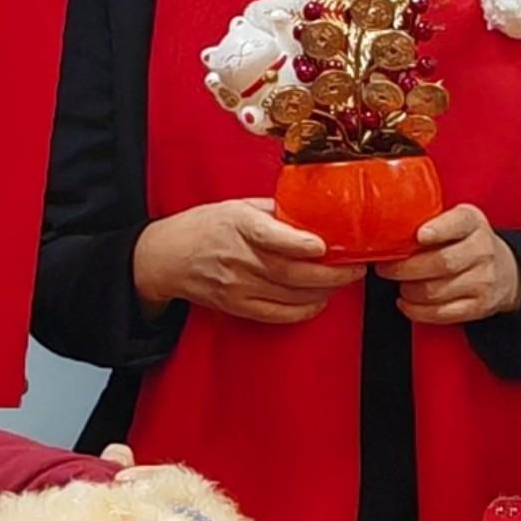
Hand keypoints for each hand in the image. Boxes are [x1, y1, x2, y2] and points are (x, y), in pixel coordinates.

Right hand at [136, 198, 351, 325]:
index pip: (269, 236)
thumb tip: (312, 211)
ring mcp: (236, 286)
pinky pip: (277, 314)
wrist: (165, 258)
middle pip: (290, 272)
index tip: (322, 245)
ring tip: (344, 282)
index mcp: (237, 224)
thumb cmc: (202, 227)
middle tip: (356, 268)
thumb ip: (272, 211)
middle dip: (330, 274)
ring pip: (289, 295)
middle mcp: (237, 257)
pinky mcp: (236, 306)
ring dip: (323, 291)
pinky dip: (304, 310)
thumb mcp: (235, 206)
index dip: (298, 243)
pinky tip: (320, 301)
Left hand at [387, 200, 520, 325]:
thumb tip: (389, 228)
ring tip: (400, 285)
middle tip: (386, 269)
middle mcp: (482, 250)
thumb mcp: (458, 221)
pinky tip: (407, 303)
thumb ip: (430, 220)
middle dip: (405, 268)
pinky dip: (416, 311)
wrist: (506, 271)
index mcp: (473, 223)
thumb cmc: (469, 243)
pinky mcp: (478, 306)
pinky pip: (441, 313)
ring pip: (436, 291)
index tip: (420, 235)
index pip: (459, 223)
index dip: (439, 230)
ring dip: (409, 291)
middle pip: (441, 262)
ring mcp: (482, 280)